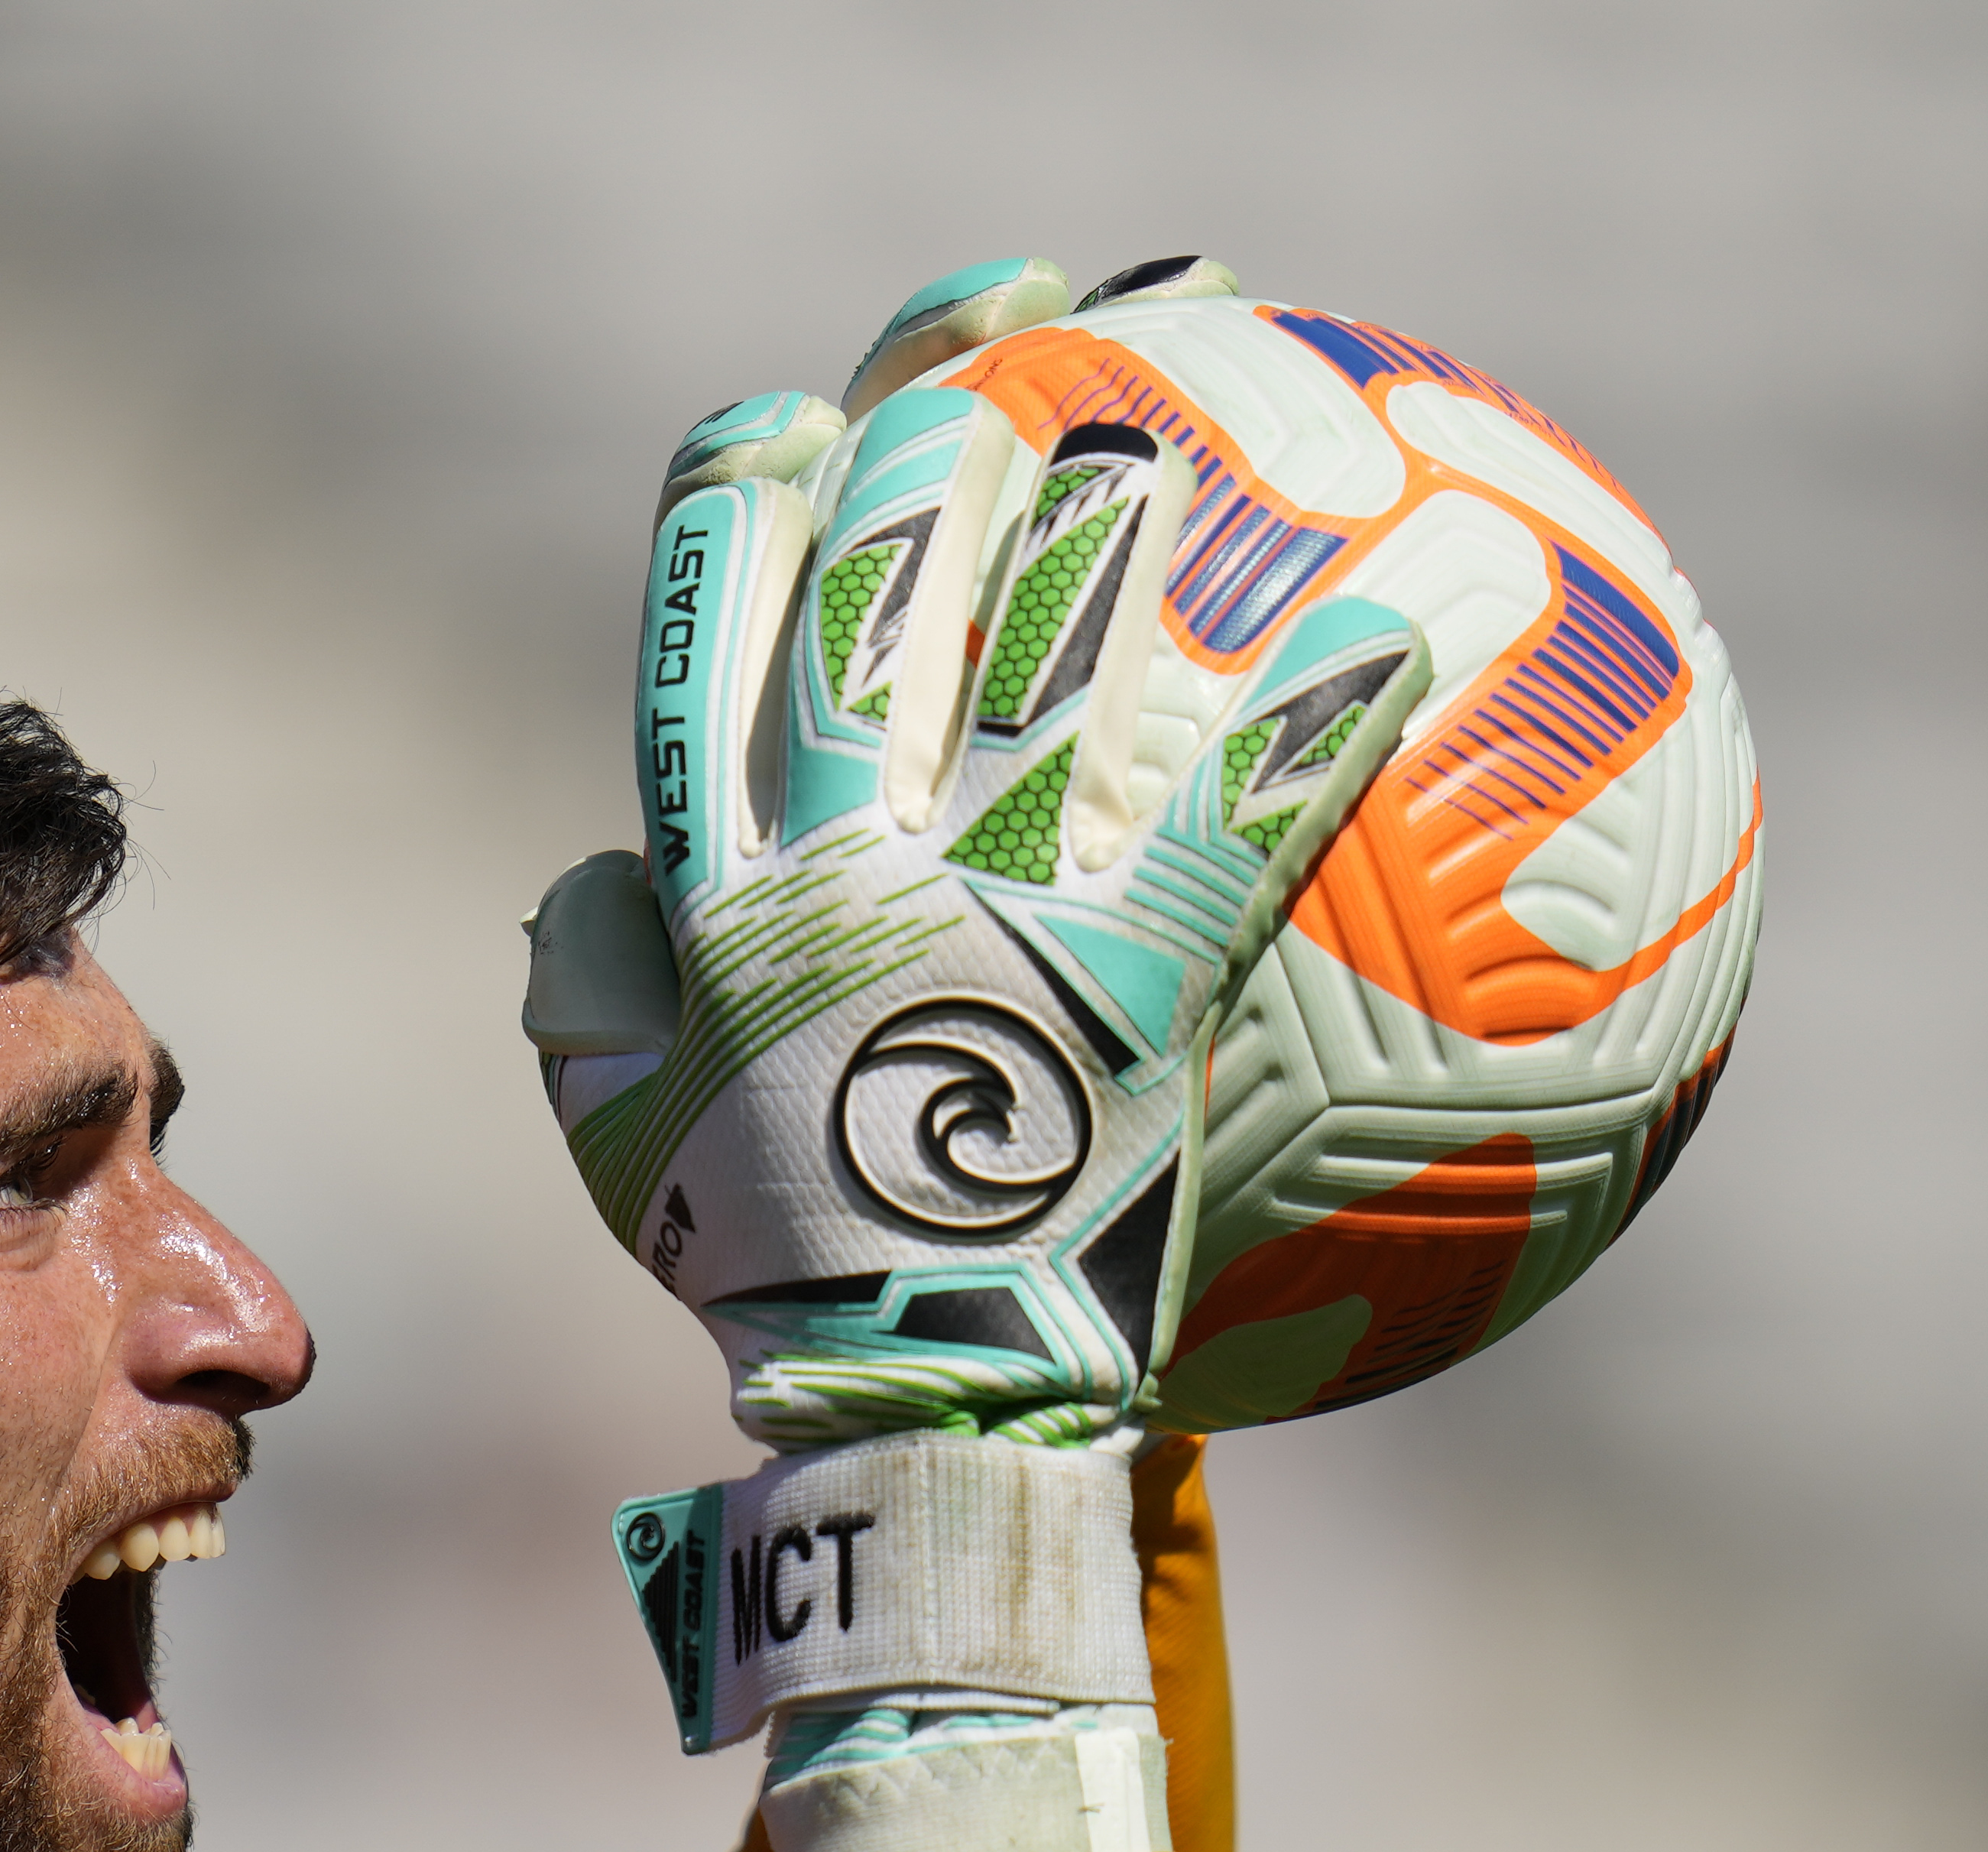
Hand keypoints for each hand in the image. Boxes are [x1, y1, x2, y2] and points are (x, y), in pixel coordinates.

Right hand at [526, 256, 1432, 1457]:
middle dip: (933, 423)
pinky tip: (1410, 624)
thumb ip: (587, 998)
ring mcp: (980, 914)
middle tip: (1004, 320)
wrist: (902, 1395)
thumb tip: (577, 885)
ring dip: (1112, 514)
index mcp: (715, 887)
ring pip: (1044, 663)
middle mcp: (838, 865)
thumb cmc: (767, 1279)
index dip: (741, 507)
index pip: (701, 643)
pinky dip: (1321, 716)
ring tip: (1184, 400)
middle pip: (877, 593)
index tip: (788, 420)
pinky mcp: (1121, 978)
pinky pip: (1233, 820)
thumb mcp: (624, 1140)